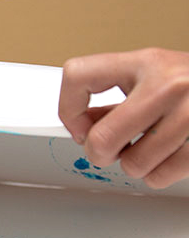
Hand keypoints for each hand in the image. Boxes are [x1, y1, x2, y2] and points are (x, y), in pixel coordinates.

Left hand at [59, 48, 188, 188]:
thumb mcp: (150, 77)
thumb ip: (112, 99)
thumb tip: (79, 127)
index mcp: (144, 62)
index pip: (78, 75)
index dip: (68, 108)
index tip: (79, 123)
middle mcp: (168, 83)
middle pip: (102, 138)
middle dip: (99, 152)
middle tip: (109, 149)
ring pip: (132, 164)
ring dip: (134, 165)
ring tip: (145, 149)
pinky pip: (161, 175)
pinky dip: (158, 174)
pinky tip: (165, 157)